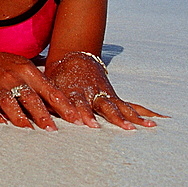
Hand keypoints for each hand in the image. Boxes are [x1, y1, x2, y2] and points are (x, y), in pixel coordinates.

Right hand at [0, 52, 80, 130]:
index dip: (64, 106)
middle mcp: (14, 79)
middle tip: (52, 129)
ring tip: (29, 130)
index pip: (50, 90)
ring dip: (19, 117)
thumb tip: (67, 109)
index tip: (75, 120)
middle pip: (29, 97)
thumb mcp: (30, 71)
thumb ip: (46, 88)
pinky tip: (3, 125)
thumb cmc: (12, 69)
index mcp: (29, 72)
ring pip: (9, 102)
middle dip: (41, 114)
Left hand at [48, 51, 162, 129]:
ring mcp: (105, 95)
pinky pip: (129, 107)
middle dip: (110, 117)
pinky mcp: (113, 97)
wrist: (75, 58)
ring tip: (140, 128)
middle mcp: (92, 93)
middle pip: (102, 106)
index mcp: (75, 91)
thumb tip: (33, 113)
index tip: (86, 123)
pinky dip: (142, 115)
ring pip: (118, 107)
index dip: (82, 112)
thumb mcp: (50, 84)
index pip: (78, 103)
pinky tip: (154, 124)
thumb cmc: (58, 76)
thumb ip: (46, 99)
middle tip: (119, 128)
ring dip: (128, 118)